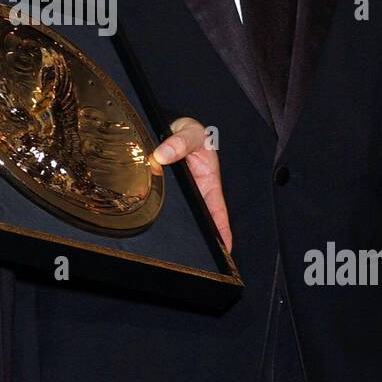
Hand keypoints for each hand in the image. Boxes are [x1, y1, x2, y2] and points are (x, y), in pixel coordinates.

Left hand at [152, 117, 231, 250]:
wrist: (169, 125)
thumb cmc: (186, 130)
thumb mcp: (189, 132)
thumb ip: (178, 143)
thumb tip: (161, 156)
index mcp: (209, 181)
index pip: (218, 211)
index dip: (222, 230)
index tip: (225, 248)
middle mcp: (195, 191)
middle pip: (199, 218)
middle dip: (201, 237)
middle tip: (199, 257)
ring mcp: (180, 193)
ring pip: (180, 215)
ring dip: (180, 228)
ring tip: (179, 250)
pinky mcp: (164, 191)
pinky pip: (163, 207)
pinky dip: (160, 216)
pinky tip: (156, 229)